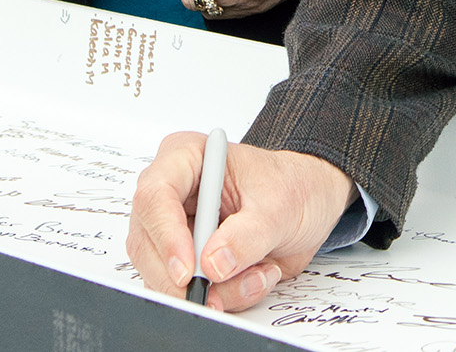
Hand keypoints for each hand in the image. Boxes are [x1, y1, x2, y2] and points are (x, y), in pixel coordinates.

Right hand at [126, 134, 351, 312]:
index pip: (155, 195)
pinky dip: (224, 297)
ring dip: (214, 290)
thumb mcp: (279, 206)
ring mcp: (175, 230)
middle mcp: (172, 194)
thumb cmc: (291, 187)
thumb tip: (212, 264)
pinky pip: (188, 291)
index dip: (166, 236)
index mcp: (186, 158)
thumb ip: (247, 235)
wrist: (309, 203)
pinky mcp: (186, 260)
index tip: (189, 270)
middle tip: (216, 295)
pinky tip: (255, 277)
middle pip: (147, 243)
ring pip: (164, 275)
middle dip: (183, 278)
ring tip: (259, 274)